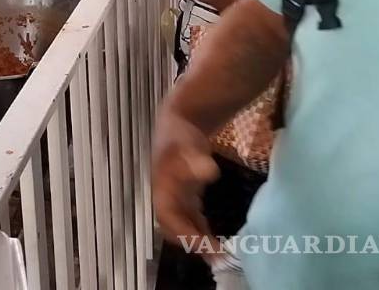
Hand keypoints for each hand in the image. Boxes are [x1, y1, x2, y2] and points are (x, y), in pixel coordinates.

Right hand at [152, 111, 219, 254]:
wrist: (178, 121)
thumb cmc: (180, 134)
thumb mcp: (189, 144)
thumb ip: (197, 159)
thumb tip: (209, 172)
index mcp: (161, 187)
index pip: (168, 216)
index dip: (183, 233)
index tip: (202, 245)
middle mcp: (164, 196)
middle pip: (172, 227)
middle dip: (191, 243)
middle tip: (215, 257)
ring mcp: (173, 197)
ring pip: (182, 225)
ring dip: (196, 240)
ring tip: (217, 255)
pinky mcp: (184, 195)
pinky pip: (190, 218)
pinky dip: (200, 231)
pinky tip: (214, 239)